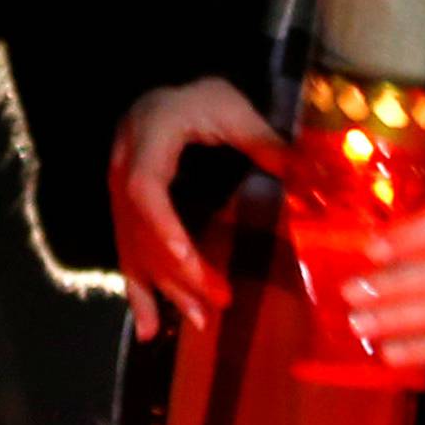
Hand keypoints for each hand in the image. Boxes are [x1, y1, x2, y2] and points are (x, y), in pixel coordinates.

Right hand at [109, 78, 289, 339]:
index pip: (145, 192)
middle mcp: (124, 170)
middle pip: (142, 232)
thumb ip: (263, 140)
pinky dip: (139, 293)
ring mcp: (119, 194)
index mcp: (149, 140)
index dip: (164, 230)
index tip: (190, 262)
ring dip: (164, 289)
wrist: (164, 95)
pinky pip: (128, 255)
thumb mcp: (233, 108)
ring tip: (198, 322)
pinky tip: (147, 329)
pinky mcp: (126, 214)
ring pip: (135, 249)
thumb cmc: (200, 96)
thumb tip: (305, 175)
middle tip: (215, 305)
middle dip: (176, 272)